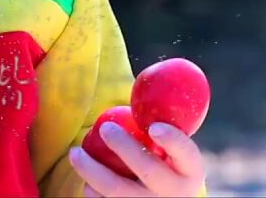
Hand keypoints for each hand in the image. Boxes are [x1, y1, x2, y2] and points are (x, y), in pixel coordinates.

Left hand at [68, 121, 205, 197]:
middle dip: (125, 148)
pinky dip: (92, 193)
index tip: (154, 127)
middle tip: (105, 127)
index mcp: (190, 171)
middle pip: (149, 171)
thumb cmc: (165, 164)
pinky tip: (84, 181)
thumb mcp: (173, 151)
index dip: (173, 141)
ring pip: (119, 192)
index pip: (187, 154)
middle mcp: (176, 193)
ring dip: (93, 171)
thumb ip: (162, 126)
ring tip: (75, 153)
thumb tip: (147, 78)